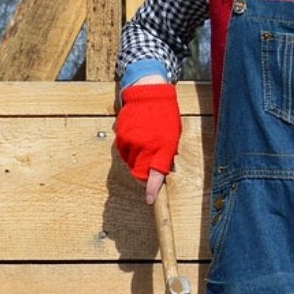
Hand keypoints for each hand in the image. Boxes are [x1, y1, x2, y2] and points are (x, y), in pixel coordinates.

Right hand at [114, 82, 180, 203]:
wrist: (149, 93)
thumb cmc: (165, 116)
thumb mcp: (173, 137)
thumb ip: (165, 156)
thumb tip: (160, 173)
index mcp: (163, 147)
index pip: (155, 175)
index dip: (152, 190)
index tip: (150, 200)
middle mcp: (145, 146)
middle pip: (139, 173)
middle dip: (143, 173)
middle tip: (149, 162)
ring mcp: (131, 142)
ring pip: (129, 163)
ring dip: (136, 159)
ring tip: (144, 143)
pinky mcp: (120, 136)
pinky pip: (123, 152)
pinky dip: (128, 150)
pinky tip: (136, 137)